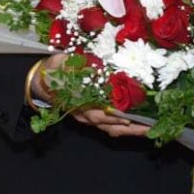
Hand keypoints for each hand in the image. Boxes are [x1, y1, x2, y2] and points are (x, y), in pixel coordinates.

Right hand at [29, 55, 149, 139]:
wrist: (44, 81)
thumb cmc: (55, 70)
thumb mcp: (60, 63)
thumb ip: (70, 64)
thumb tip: (81, 64)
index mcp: (77, 102)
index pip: (96, 114)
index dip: (111, 117)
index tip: (126, 118)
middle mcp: (84, 114)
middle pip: (109, 126)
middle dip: (130, 128)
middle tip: (149, 128)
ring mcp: (89, 118)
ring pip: (111, 129)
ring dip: (130, 131)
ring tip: (149, 129)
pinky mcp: (93, 116)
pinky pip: (110, 126)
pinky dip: (125, 127)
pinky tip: (139, 126)